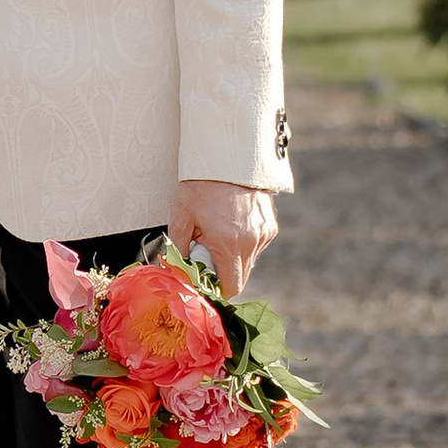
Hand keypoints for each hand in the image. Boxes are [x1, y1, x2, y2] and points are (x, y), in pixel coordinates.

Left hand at [170, 180, 276, 297]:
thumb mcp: (181, 218)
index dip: (217, 289)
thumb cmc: (201, 186)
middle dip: (223, 272)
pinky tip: (231, 225)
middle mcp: (251, 241)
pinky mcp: (270, 225)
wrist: (226, 158)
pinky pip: (256, 245)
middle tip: (207, 254)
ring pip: (249, 261)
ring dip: (234, 257)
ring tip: (218, 234)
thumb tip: (177, 271)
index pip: (231, 287)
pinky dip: (244, 243)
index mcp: (229, 244)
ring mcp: (264, 233)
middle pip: (241, 276)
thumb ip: (179, 250)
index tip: (205, 280)